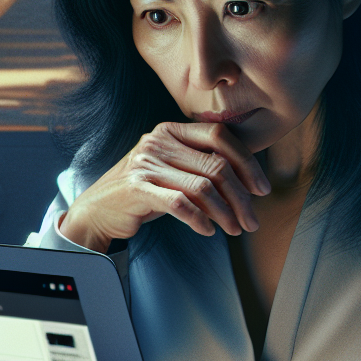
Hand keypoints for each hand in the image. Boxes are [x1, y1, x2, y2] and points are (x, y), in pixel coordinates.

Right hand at [60, 122, 271, 251]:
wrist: (99, 209)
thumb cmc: (145, 190)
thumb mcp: (174, 168)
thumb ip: (203, 165)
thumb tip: (249, 181)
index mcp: (172, 130)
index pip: (220, 136)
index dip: (247, 163)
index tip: (262, 188)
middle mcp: (159, 141)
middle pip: (216, 165)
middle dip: (241, 198)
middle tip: (251, 221)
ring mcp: (147, 163)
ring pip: (203, 187)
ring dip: (225, 213)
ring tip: (235, 229)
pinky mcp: (137, 188)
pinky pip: (180, 204)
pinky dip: (199, 220)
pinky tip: (208, 230)